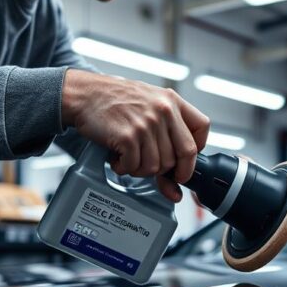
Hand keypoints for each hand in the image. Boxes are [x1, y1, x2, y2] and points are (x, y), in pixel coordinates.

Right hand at [61, 70, 210, 202]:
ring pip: (158, 166)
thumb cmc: (116, 102)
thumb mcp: (148, 109)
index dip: (196, 150)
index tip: (184, 159)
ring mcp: (146, 124)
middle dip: (169, 169)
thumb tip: (176, 192)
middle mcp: (163, 111)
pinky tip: (118, 157)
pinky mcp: (128, 137)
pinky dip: (125, 168)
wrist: (84, 94)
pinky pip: (136, 167)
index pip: (202, 128)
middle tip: (152, 166)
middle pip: (183, 155)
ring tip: (129, 156)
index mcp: (172, 101)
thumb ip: (167, 140)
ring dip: (141, 168)